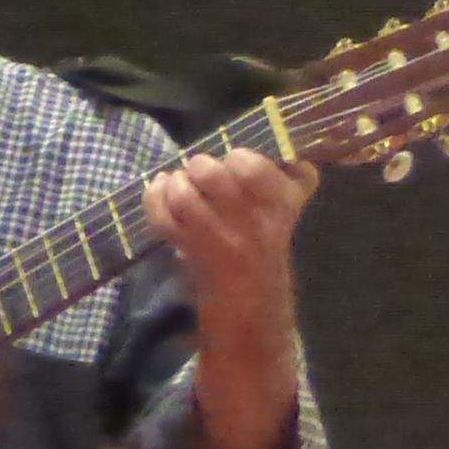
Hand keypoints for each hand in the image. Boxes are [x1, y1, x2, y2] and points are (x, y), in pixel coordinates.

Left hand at [146, 145, 317, 348]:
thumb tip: (287, 149)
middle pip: (210, 175)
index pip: (251, 168)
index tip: (236, 161)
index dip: (238, 157)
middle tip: (201, 170)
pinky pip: (160, 217)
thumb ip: (294, 175)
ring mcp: (214, 237)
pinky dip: (154, 195)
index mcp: (280, 205)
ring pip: (182, 196)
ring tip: (181, 182)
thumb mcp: (290, 207)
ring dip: (177, 182)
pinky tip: (162, 187)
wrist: (251, 298)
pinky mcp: (187, 247)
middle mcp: (248, 222)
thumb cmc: (268, 241)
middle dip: (201, 165)